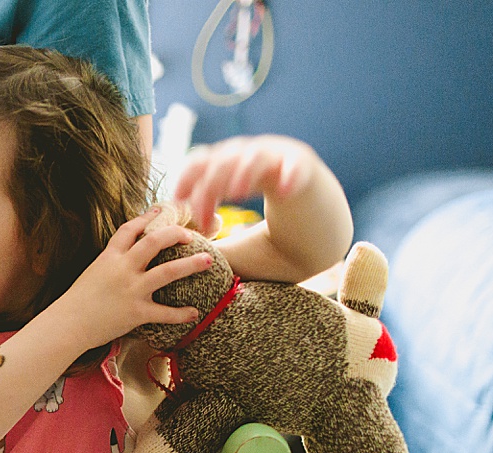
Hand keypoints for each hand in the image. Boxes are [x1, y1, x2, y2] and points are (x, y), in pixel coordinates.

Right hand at [54, 208, 212, 348]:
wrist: (66, 325)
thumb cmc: (75, 302)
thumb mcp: (91, 273)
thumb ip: (110, 264)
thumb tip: (125, 258)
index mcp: (109, 257)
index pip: (131, 229)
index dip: (147, 217)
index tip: (160, 210)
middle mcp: (123, 269)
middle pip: (155, 242)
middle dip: (177, 235)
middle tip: (191, 236)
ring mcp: (131, 290)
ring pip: (168, 272)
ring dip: (191, 265)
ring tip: (208, 260)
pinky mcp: (136, 312)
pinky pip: (165, 312)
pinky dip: (181, 314)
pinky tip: (194, 313)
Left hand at [174, 134, 317, 236]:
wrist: (316, 249)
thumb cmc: (270, 248)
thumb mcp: (232, 249)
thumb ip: (207, 247)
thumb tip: (175, 255)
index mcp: (233, 172)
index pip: (203, 161)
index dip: (187, 177)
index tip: (176, 201)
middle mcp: (254, 161)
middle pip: (223, 160)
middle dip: (208, 188)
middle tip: (202, 221)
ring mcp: (281, 162)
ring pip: (254, 156)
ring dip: (241, 173)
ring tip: (236, 195)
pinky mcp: (308, 171)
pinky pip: (296, 165)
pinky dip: (290, 174)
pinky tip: (284, 192)